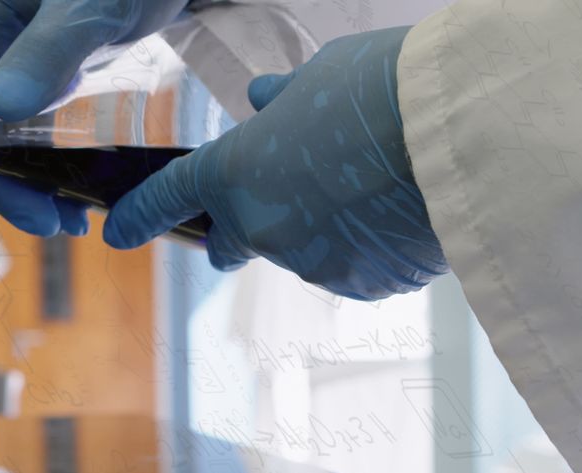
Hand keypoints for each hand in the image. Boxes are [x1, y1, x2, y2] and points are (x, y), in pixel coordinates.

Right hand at [0, 0, 187, 235]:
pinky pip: (36, 134)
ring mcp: (17, 68)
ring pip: (4, 140)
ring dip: (31, 184)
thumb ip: (49, 49)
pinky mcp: (49, 83)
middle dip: (5, 183)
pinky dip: (54, 167)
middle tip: (48, 223)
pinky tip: (82, 195)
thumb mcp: (92, 7)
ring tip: (72, 220)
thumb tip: (0, 104)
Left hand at [102, 27, 448, 300]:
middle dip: (235, 237)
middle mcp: (264, 229)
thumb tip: (266, 102)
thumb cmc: (384, 88)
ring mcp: (313, 265)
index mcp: (237, 171)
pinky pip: (353, 269)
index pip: (172, 196)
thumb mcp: (323, 76)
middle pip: (232, 245)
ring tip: (370, 189)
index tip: (119, 233)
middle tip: (259, 216)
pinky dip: (364, 249)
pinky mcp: (364, 287)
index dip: (141, 214)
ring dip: (318, 231)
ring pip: (302, 253)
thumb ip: (285, 100)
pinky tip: (398, 215)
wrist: (462, 134)